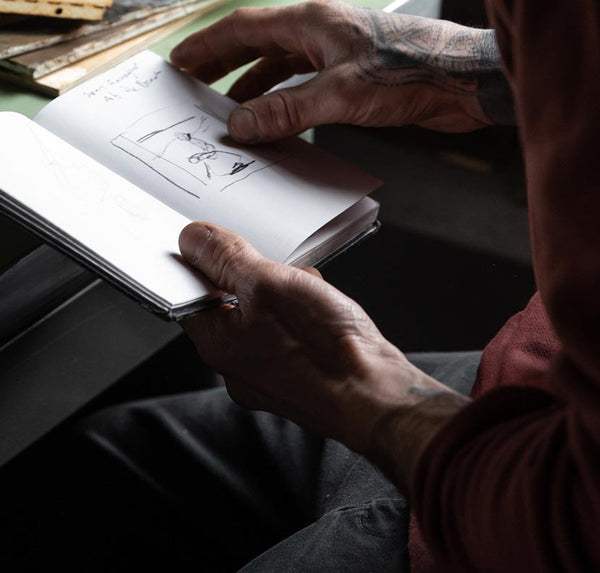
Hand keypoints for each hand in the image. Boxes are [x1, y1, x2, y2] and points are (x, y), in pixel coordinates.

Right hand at [170, 0, 513, 143]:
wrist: (464, 79)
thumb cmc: (412, 72)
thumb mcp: (341, 94)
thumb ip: (288, 110)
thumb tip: (240, 125)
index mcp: (312, 22)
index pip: (244, 28)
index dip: (208, 45)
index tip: (178, 60)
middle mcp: (321, 31)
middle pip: (258, 42)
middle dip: (223, 63)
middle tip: (192, 83)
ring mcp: (338, 51)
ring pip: (282, 64)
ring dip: (254, 85)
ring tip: (228, 109)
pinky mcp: (355, 75)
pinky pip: (305, 83)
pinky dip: (285, 99)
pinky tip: (277, 119)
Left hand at [179, 221, 468, 493]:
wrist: (375, 395)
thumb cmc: (322, 348)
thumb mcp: (267, 283)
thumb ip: (225, 258)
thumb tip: (192, 239)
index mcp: (216, 344)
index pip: (188, 293)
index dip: (199, 262)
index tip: (217, 240)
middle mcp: (237, 365)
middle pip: (229, 303)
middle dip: (252, 275)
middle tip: (276, 264)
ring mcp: (269, 374)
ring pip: (263, 316)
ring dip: (282, 293)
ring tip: (307, 287)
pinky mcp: (299, 376)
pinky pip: (289, 333)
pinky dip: (302, 313)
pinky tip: (322, 306)